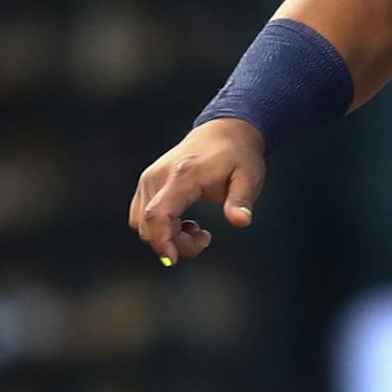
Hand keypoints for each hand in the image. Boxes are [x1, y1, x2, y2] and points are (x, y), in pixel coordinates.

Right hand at [128, 118, 266, 265]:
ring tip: (196, 228)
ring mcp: (150, 178)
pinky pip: (142, 215)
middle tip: (205, 237)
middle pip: (150, 224)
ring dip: (167, 236)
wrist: (224, 132)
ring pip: (143, 223)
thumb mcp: (249, 177)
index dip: (161, 241)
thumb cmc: (237, 156)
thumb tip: (241, 221)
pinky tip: (183, 222)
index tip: (174, 259)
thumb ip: (242, 200)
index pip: (159, 213)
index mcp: (183, 175)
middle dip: (174, 243)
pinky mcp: (148, 183)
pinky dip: (160, 227)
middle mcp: (159, 176)